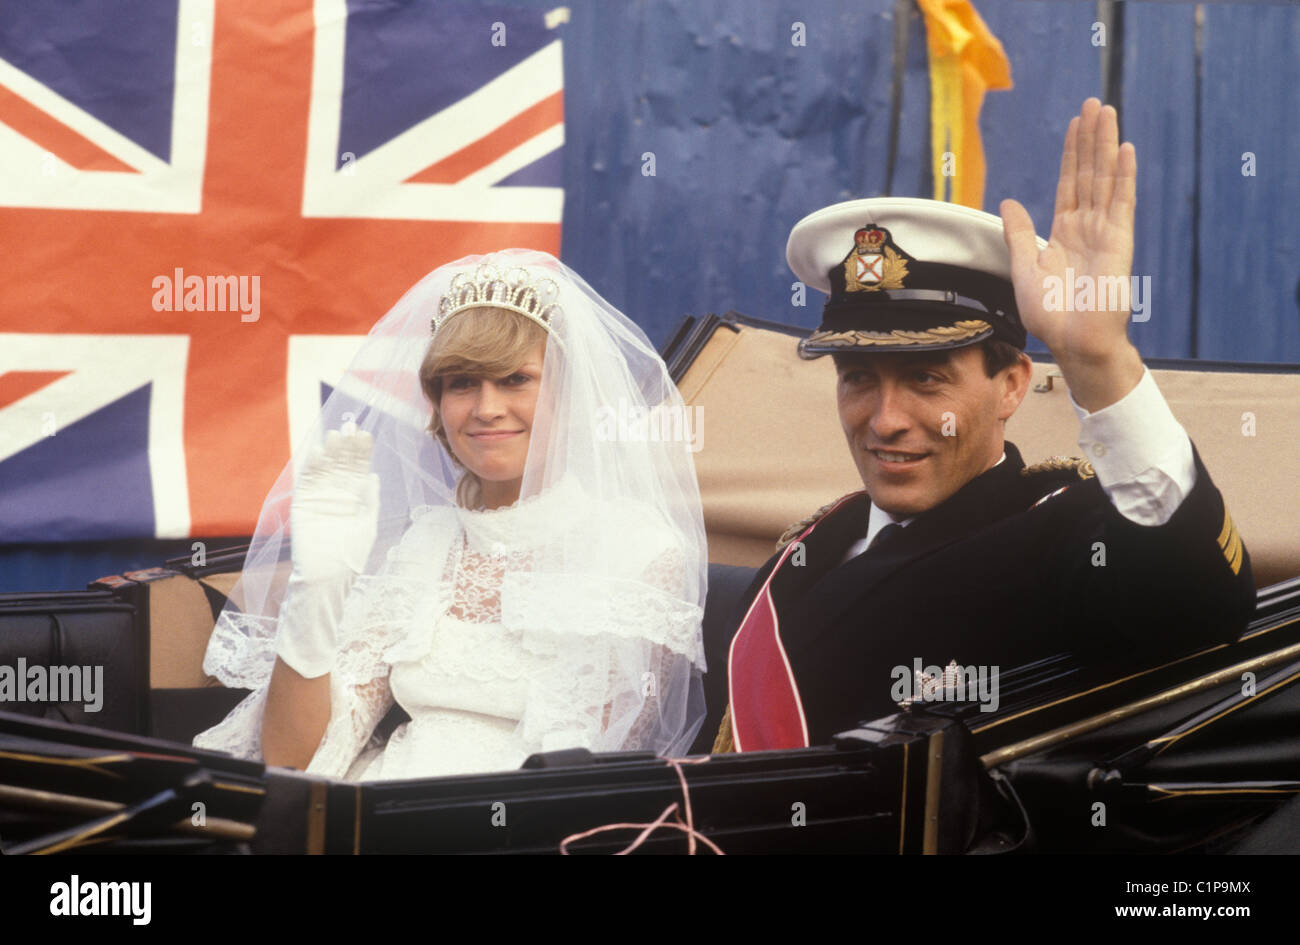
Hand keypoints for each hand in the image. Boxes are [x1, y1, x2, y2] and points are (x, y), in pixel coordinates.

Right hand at [289, 422, 380, 583]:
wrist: (328, 577)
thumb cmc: (351, 555)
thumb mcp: (367, 525)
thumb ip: (369, 500)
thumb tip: (373, 476)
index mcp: (354, 497)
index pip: (357, 468)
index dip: (361, 452)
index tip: (365, 434)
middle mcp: (336, 494)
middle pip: (340, 465)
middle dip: (345, 447)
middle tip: (349, 427)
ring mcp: (319, 498)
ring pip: (324, 469)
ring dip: (328, 452)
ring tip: (334, 435)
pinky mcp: (302, 505)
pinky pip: (306, 483)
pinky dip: (311, 468)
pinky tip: (317, 453)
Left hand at [1001, 98, 1144, 409]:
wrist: (1073, 341)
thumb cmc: (1049, 313)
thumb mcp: (1025, 267)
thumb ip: (1019, 234)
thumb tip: (1008, 202)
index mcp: (1064, 233)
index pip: (1069, 183)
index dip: (1071, 154)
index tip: (1074, 124)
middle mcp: (1087, 227)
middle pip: (1089, 172)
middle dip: (1091, 138)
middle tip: (1093, 103)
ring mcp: (1105, 232)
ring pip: (1105, 179)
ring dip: (1106, 145)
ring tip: (1107, 111)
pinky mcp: (1119, 241)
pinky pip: (1121, 202)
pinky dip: (1123, 175)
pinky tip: (1125, 149)